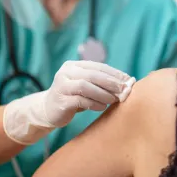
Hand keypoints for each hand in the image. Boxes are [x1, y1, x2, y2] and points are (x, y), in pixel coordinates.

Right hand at [3, 61, 134, 144]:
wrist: (47, 111)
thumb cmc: (73, 97)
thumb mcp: (85, 86)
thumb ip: (100, 82)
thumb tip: (126, 83)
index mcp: (74, 65)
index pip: (98, 66)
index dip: (115, 73)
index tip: (129, 80)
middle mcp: (66, 72)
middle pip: (92, 74)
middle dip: (111, 82)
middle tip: (124, 90)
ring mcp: (61, 86)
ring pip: (85, 86)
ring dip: (103, 93)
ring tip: (114, 99)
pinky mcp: (60, 101)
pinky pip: (79, 100)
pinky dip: (93, 103)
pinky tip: (102, 107)